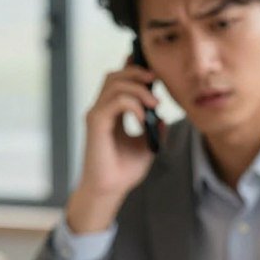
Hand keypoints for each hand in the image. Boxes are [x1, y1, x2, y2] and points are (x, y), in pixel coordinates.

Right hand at [66, 60, 162, 232]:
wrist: (111, 190)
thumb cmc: (124, 171)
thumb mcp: (147, 147)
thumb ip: (154, 130)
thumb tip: (163, 117)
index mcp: (111, 113)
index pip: (119, 81)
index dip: (133, 69)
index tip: (154, 74)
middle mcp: (101, 110)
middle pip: (114, 76)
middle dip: (136, 72)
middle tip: (156, 80)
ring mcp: (97, 115)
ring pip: (114, 84)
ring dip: (138, 89)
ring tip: (154, 103)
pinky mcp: (96, 123)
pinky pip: (115, 102)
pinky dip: (133, 104)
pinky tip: (142, 118)